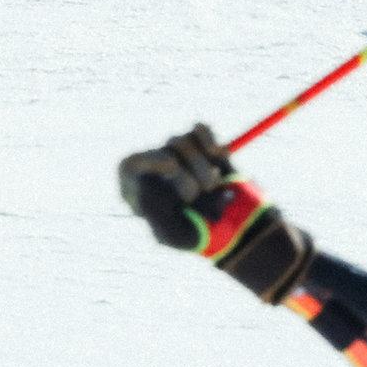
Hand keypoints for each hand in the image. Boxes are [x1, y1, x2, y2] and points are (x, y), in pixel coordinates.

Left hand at [116, 124, 315, 303]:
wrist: (237, 230)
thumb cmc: (199, 236)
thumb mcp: (172, 232)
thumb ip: (153, 209)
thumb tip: (145, 183)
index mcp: (139, 192)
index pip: (130, 165)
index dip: (149, 160)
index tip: (173, 166)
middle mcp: (154, 172)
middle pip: (161, 151)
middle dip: (186, 171)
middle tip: (200, 192)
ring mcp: (177, 158)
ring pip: (181, 142)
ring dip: (201, 165)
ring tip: (212, 187)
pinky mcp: (200, 148)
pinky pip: (199, 130)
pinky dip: (211, 142)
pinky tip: (222, 156)